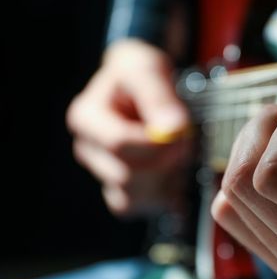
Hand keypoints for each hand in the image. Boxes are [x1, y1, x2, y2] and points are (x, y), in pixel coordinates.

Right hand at [66, 39, 191, 216]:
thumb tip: (173, 128)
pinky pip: (139, 208)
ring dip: (165, 182)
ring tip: (179, 156)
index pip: (119, 144)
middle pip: (125, 176)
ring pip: (130, 199)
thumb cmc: (139, 74)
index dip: (156, 144)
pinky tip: (175, 173)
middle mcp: (89, 150)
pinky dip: (162, 196)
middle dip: (165, 163)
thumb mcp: (148, 70)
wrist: (140, 86)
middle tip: (186, 142)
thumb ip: (158, 96)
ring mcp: (102, 173)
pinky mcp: (120, 190)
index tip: (182, 132)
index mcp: (87, 118)